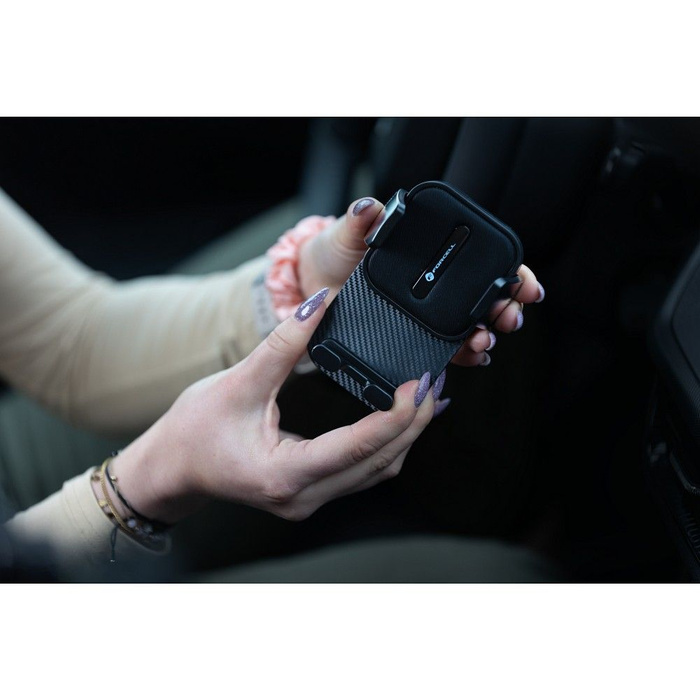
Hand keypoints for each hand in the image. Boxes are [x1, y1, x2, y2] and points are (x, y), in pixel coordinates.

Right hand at [109, 288, 435, 524]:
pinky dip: (386, 443)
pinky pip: (362, 471)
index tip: (420, 383)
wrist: (171, 469)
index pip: (357, 447)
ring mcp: (310, 498)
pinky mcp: (311, 489)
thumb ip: (283, 344)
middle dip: (412, 423)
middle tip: (434, 382)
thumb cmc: (193, 433)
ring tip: (428, 397)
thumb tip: (319, 304)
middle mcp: (304, 496)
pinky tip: (399, 418)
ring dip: (404, 435)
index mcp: (284, 475)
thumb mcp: (237, 383)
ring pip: (376, 471)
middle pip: (379, 463)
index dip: (397, 415)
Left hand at [297, 196, 545, 368]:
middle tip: (507, 317)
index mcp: (429, 254)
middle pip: (484, 297)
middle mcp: (434, 285)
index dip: (508, 270)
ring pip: (470, 326)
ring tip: (484, 340)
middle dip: (504, 309)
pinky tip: (472, 357)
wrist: (312, 286)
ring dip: (485, 335)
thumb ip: (361, 221)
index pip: (479, 260)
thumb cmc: (334, 253)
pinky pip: (446, 348)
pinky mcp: (413, 337)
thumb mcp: (347, 233)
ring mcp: (426, 314)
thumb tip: (371, 207)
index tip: (522, 281)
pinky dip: (464, 355)